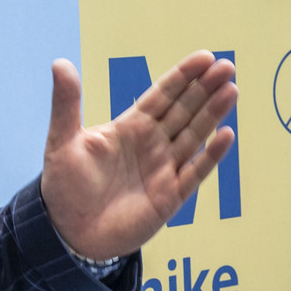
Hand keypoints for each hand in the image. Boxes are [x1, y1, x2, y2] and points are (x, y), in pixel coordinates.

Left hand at [40, 50, 237, 260]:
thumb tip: (59, 63)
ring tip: (231, 90)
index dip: (183, 76)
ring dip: (213, 113)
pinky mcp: (170, 196)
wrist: (68, 233)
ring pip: (194, 135)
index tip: (205, 57)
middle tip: (227, 67)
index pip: (162, 95)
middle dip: (205, 88)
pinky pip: (195, 172)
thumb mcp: (62, 141)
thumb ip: (66, 103)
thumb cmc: (65, 186)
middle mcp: (152, 144)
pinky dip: (211, 155)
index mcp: (130, 127)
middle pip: (184, 110)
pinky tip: (225, 135)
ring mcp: (163, 169)